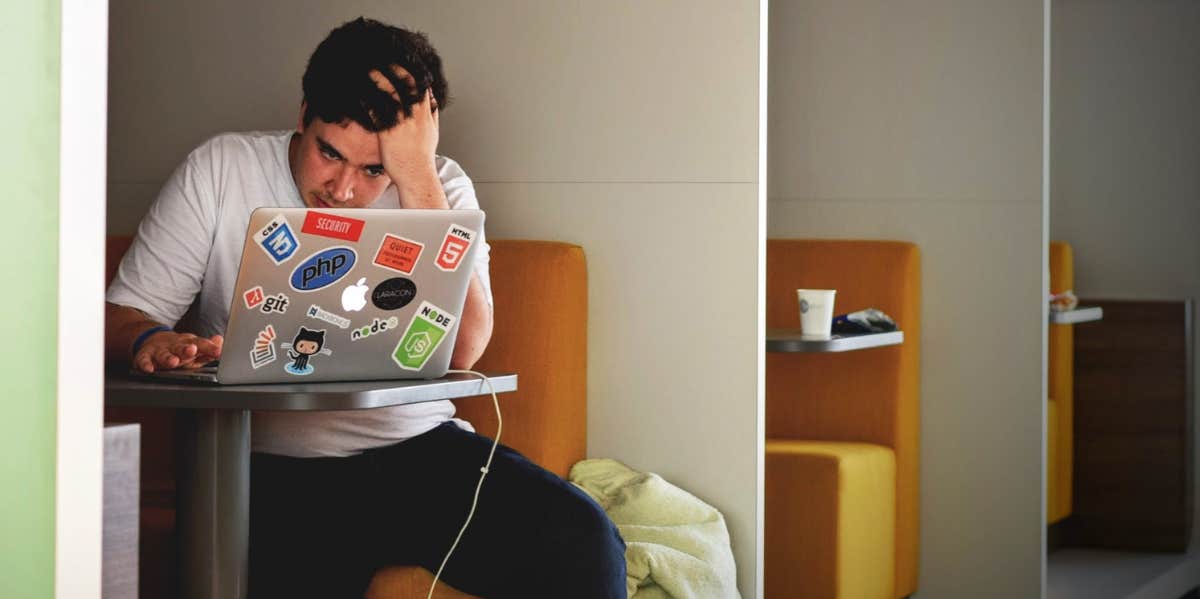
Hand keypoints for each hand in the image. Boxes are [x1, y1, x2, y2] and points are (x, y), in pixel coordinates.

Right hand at [133, 331, 222, 372]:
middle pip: (181, 347)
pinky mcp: (145, 356)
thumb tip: (221, 341)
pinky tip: (149, 369)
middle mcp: (174, 346)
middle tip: (192, 350)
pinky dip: (145, 364)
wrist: (154, 340)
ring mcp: (159, 350)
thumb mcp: (195, 347)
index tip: (218, 351)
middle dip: (186, 349)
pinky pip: (144, 360)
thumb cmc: (180, 349)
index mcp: (189, 343)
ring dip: (168, 358)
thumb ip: (208, 348)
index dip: (209, 347)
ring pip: (163, 354)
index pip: (200, 344)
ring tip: (173, 362)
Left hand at [369, 66, 446, 207]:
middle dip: (394, 68)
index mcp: (426, 113)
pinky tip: (358, 93)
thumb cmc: (422, 157)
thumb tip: (433, 101)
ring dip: (378, 78)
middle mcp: (415, 115)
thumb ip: (432, 114)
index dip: (410, 70)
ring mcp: (402, 123)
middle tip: (382, 58)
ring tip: (367, 69)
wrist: (416, 175)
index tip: (400, 60)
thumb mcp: (433, 132)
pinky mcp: (388, 133)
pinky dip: (367, 99)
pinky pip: (376, 111)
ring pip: (391, 93)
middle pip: (406, 83)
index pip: (420, 84)